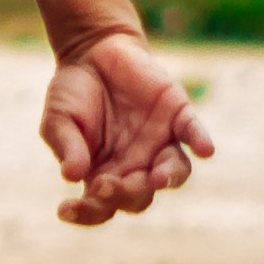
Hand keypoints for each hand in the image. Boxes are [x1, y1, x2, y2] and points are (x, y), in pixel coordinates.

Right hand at [39, 27, 215, 227]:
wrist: (95, 51)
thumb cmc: (73, 94)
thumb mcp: (59, 119)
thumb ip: (66, 146)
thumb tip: (71, 176)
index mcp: (104, 175)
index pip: (100, 206)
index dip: (86, 212)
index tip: (65, 210)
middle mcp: (136, 166)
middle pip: (139, 197)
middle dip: (123, 194)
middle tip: (105, 184)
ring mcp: (160, 143)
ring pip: (174, 173)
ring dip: (168, 178)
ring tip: (158, 178)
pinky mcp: (177, 115)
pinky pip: (193, 133)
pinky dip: (200, 141)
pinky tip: (205, 149)